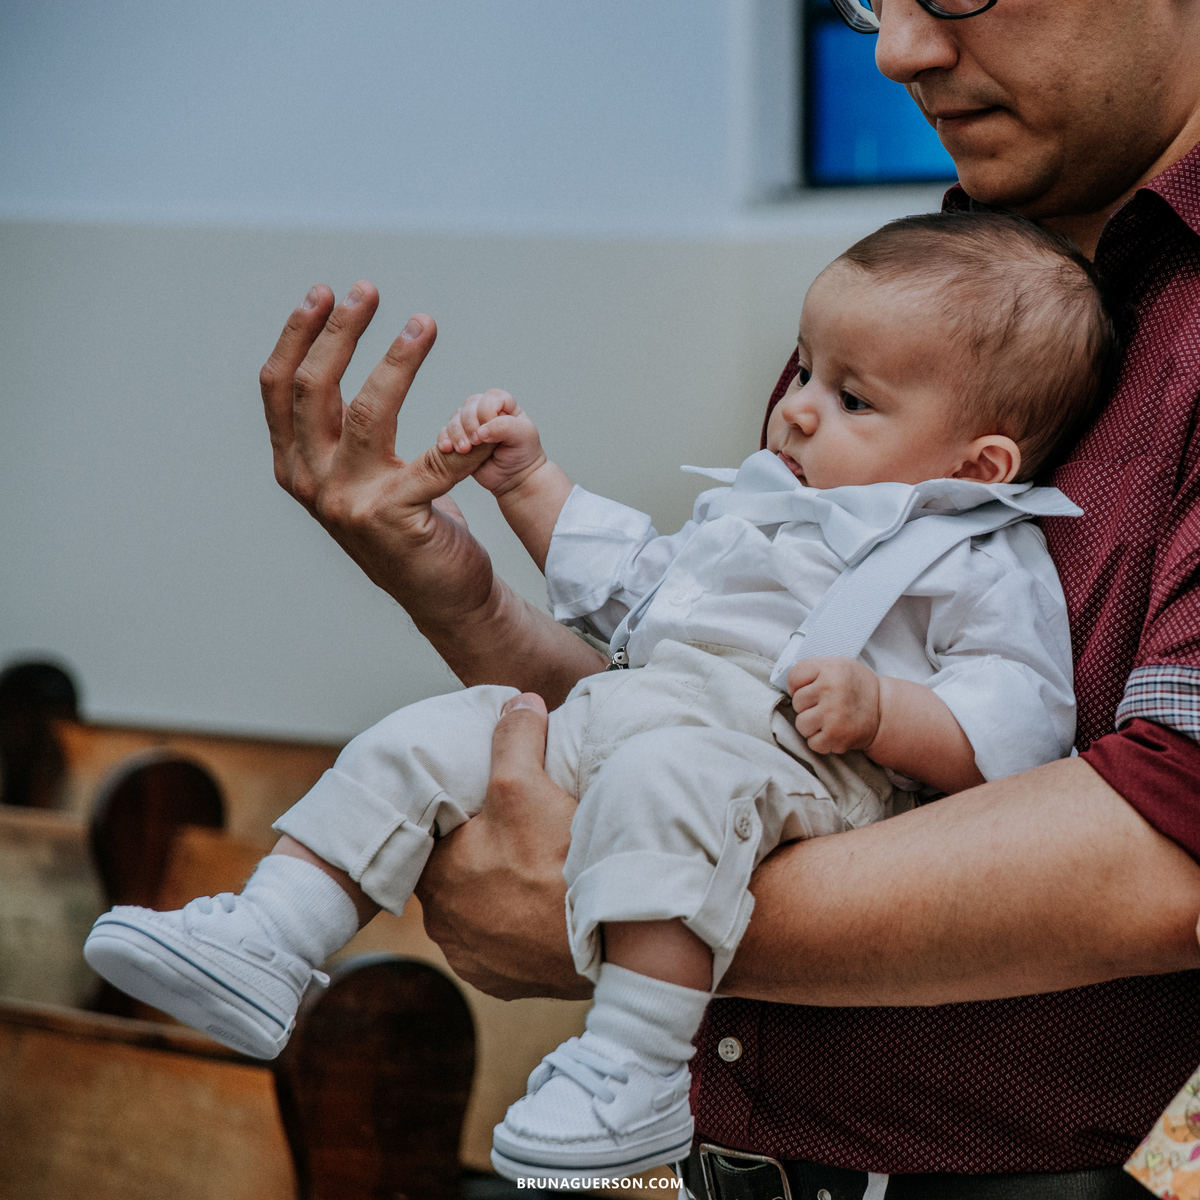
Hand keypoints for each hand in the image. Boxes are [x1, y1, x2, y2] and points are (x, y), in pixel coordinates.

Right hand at [260, 282, 497, 633]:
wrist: (443, 596)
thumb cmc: (408, 526)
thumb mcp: (358, 475)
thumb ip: (340, 431)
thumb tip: (336, 356)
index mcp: (295, 468)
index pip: (281, 389)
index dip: (297, 335)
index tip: (323, 293)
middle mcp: (312, 484)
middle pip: (314, 389)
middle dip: (340, 331)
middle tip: (367, 290)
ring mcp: (349, 503)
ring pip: (367, 411)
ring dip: (397, 360)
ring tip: (423, 323)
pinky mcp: (396, 517)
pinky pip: (438, 460)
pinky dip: (468, 436)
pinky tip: (488, 417)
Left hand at [414, 693, 588, 999]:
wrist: (609, 946)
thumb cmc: (555, 864)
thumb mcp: (526, 784)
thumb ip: (514, 737)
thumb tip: (517, 702)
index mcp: (436, 874)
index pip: (437, 832)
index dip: (464, 812)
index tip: (490, 801)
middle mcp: (443, 922)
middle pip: (460, 869)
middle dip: (484, 850)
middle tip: (521, 829)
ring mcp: (474, 958)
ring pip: (481, 908)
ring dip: (501, 890)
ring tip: (538, 866)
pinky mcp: (505, 981)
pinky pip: (505, 943)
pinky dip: (521, 925)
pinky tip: (545, 905)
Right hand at [436, 389, 547, 496]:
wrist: (515, 479)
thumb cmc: (523, 455)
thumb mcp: (523, 437)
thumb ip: (505, 427)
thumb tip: (481, 430)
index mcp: (505, 407)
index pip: (491, 397)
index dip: (487, 410)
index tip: (492, 430)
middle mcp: (487, 413)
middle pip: (470, 405)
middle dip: (470, 423)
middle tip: (477, 442)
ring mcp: (472, 426)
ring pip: (455, 418)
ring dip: (456, 433)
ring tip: (464, 450)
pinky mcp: (461, 440)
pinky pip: (445, 433)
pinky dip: (444, 439)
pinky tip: (447, 449)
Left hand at [787, 656, 880, 755]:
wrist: (884, 711)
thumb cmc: (855, 687)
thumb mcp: (838, 665)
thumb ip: (813, 669)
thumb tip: (783, 680)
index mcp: (829, 668)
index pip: (794, 676)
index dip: (798, 685)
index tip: (809, 689)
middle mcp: (830, 689)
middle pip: (796, 702)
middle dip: (808, 706)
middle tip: (826, 705)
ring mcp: (832, 713)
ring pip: (801, 724)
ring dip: (812, 725)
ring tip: (829, 719)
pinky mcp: (835, 735)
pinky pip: (812, 743)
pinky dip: (821, 741)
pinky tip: (833, 731)